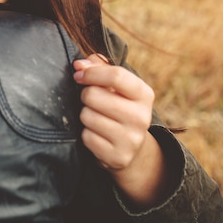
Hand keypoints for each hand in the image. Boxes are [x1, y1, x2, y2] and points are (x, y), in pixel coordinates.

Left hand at [74, 54, 153, 170]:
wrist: (132, 147)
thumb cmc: (118, 106)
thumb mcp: (116, 85)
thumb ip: (99, 67)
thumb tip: (79, 65)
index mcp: (144, 94)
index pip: (116, 75)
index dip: (91, 73)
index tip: (79, 75)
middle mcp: (142, 117)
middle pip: (94, 96)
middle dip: (85, 95)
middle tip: (91, 101)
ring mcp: (131, 139)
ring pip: (87, 116)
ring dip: (85, 115)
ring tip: (96, 117)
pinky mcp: (118, 157)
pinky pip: (87, 137)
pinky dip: (86, 134)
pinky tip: (97, 134)